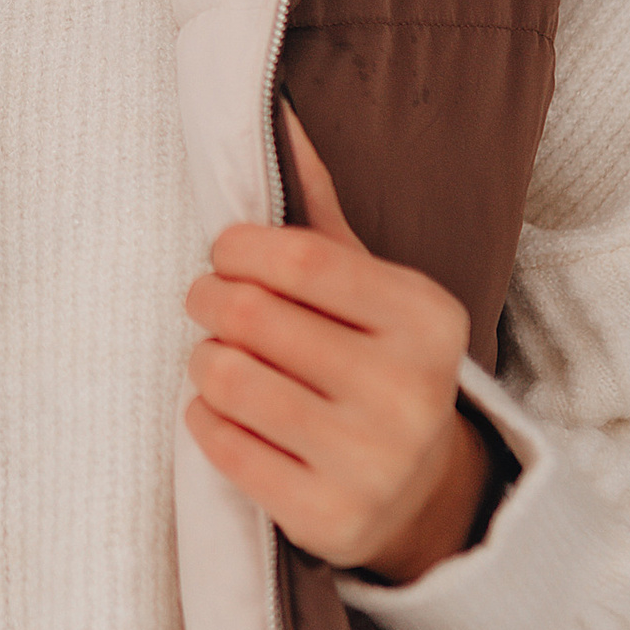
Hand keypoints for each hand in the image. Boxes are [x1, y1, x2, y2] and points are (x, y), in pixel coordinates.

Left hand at [182, 110, 487, 583]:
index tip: (224, 252)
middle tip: (207, 302)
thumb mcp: (372, 289)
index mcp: (426, 318)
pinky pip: (221, 445)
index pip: (298, 259)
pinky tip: (225, 412)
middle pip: (251, 316)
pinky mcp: (327, 516)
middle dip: (208, 299)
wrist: (423, 494)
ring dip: (203, 360)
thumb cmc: (377, 364)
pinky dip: (204, 418)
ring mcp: (370, 460)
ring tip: (217, 357)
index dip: (238, 248)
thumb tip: (276, 113)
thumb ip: (320, 212)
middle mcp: (408, 389)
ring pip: (227, 379)